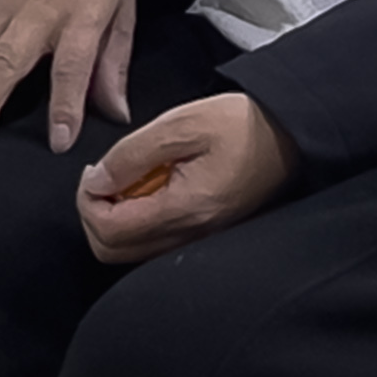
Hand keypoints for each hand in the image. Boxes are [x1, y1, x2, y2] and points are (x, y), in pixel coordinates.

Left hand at [79, 93, 292, 264]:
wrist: (289, 135)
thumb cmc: (242, 125)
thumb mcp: (181, 124)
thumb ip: (132, 154)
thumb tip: (98, 180)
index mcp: (185, 209)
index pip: (109, 231)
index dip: (87, 202)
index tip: (93, 173)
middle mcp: (191, 235)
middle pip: (112, 251)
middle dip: (95, 215)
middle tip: (103, 179)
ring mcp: (198, 239)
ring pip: (130, 252)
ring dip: (114, 219)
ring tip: (128, 180)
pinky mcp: (204, 235)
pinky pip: (153, 244)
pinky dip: (137, 222)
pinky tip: (149, 190)